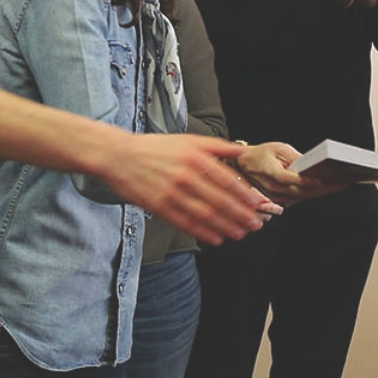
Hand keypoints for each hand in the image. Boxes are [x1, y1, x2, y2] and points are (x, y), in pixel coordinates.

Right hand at [102, 133, 277, 243]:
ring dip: (225, 227)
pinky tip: (215, 238)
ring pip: (205, 214)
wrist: (120, 156)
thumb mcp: (189, 140)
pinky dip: (202, 232)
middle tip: (254, 224)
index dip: (244, 195)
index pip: (227, 180)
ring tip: (239, 233)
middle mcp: (186, 176)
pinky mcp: (160, 207)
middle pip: (220, 200)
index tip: (257, 205)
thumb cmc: (155, 147)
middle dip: (240, 215)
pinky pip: (185, 223)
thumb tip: (240, 151)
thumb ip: (217, 146)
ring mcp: (172, 193)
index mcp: (196, 158)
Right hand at [233, 141, 339, 204]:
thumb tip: (311, 164)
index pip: (290, 179)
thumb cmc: (262, 155)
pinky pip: (300, 198)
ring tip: (338, 185)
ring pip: (302, 197)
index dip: (306, 181)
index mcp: (270, 172)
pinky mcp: (280, 200)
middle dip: (322, 188)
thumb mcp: (279, 148)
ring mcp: (276, 197)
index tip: (321, 180)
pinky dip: (313, 194)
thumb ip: (294, 157)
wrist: (245, 164)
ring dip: (321, 192)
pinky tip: (326, 188)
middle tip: (341, 183)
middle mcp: (273, 188)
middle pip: (301, 192)